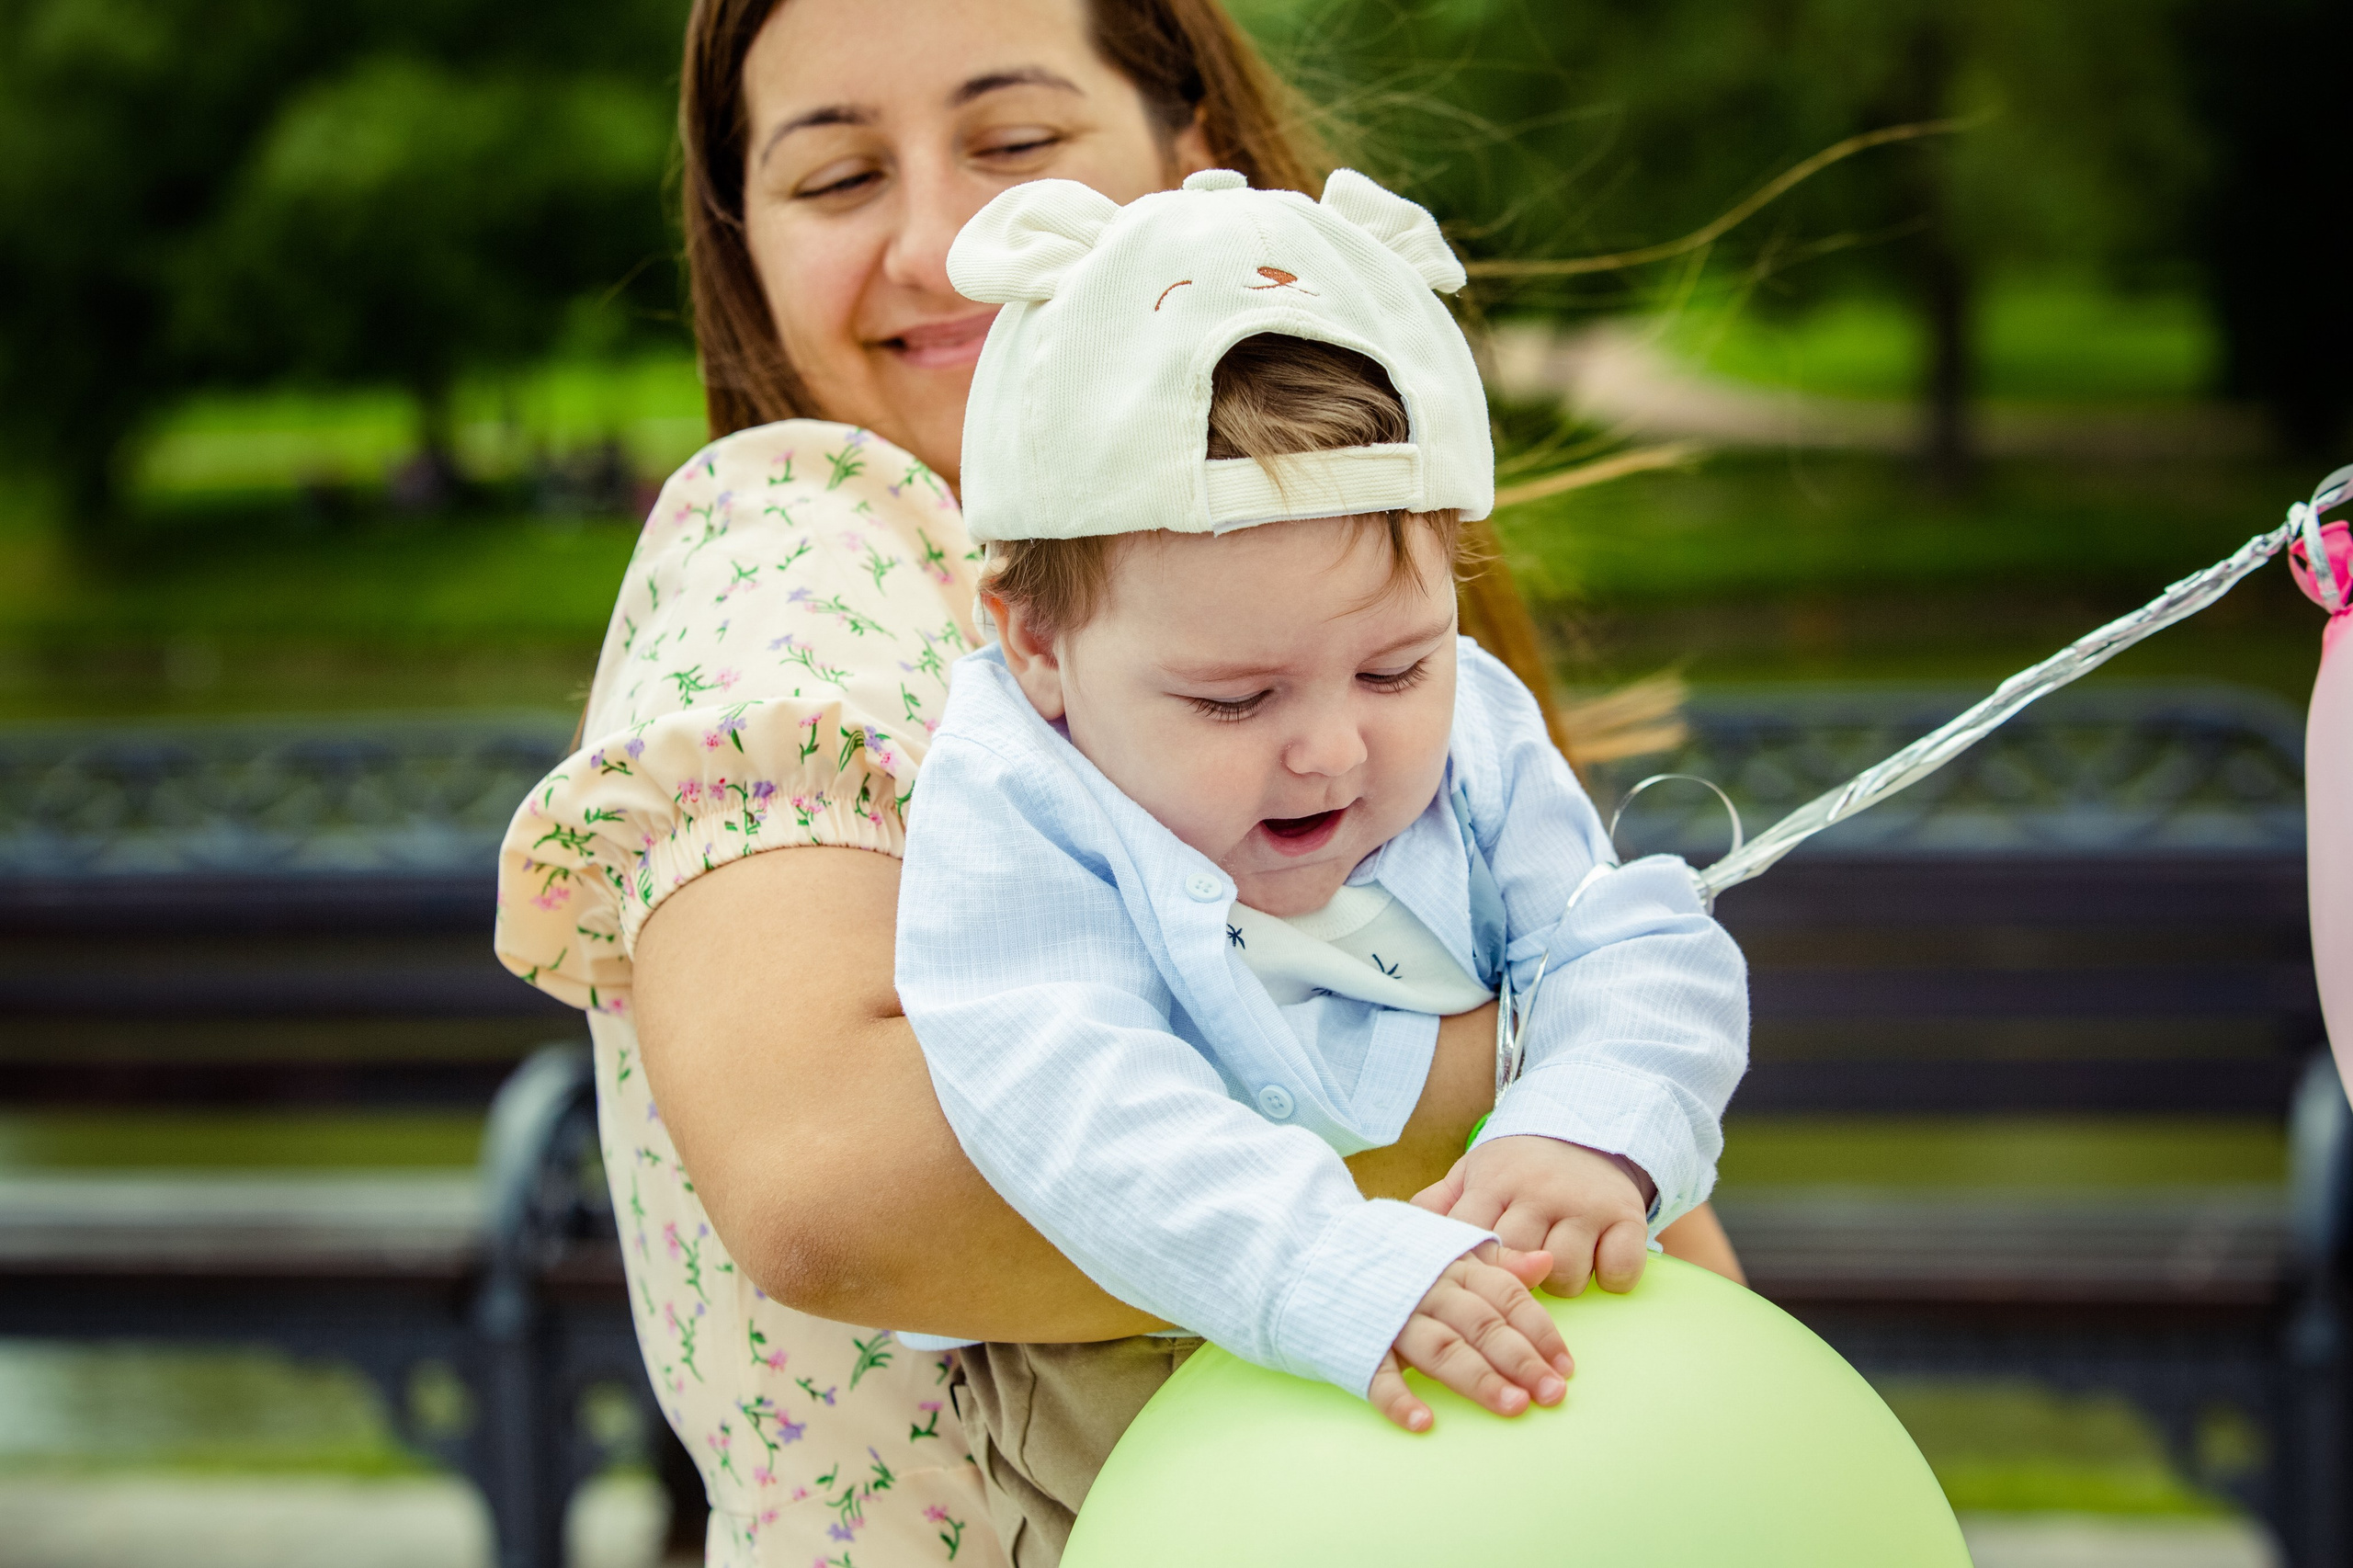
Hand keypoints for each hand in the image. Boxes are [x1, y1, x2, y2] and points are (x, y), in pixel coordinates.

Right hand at [1368, 1242, 1570, 1432]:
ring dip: (1478, 1378)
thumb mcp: (1444, 1247)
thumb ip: (1496, 1260)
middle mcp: (1427, 1289)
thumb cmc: (1390, 1258)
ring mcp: (1391, 1316)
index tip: (1565, 1367)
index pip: (1506, 1297)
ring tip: (1512, 1406)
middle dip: (1521, 1360)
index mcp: (1452, 1265)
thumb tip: (1546, 1264)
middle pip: (1482, 1325)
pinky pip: (1378, 1373)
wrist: (1309, 1251)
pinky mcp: (1357, 1342)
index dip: (1539, 1331)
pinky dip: (1398, 1398)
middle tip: (1551, 1395)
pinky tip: (1422, 1422)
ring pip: (1441, 1348)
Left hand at [1411, 1134, 1651, 1298]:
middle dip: (1515, 1282)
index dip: (1470, 1270)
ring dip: (1563, 1284)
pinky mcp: (1627, 1217)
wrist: (1588, 1128)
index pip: (1471, 1239)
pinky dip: (1611, 1278)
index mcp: (1495, 1181)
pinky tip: (1600, 1263)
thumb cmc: (1519, 1167)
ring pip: (1566, 1276)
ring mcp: (1585, 1205)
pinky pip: (1619, 1272)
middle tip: (1519, 1282)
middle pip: (1518, 1264)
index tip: (1471, 1285)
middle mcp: (1540, 1191)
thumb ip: (1438, 1203)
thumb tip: (1400, 1232)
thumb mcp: (1474, 1172)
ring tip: (1558, 1267)